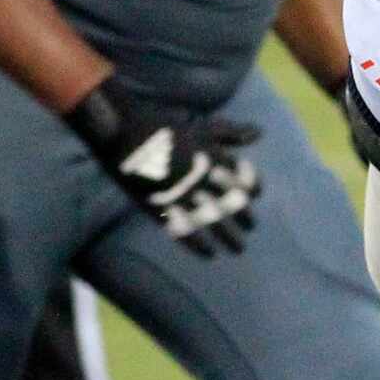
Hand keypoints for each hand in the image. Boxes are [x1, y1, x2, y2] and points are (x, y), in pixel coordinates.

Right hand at [65, 74, 259, 255]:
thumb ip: (230, 133)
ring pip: (214, 221)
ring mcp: (181, 193)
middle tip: (251, 229)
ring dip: (229, 238)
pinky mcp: (159, 206)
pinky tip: (209, 254)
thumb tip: (259, 133)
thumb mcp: (200, 126)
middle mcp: (202, 178)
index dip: (253, 189)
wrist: (120, 128)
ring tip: (238, 249)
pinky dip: (199, 245)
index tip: (256, 196)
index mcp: (213, 158)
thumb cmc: (160, 125)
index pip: (244, 179)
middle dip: (245, 218)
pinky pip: (184, 231)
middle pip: (233, 203)